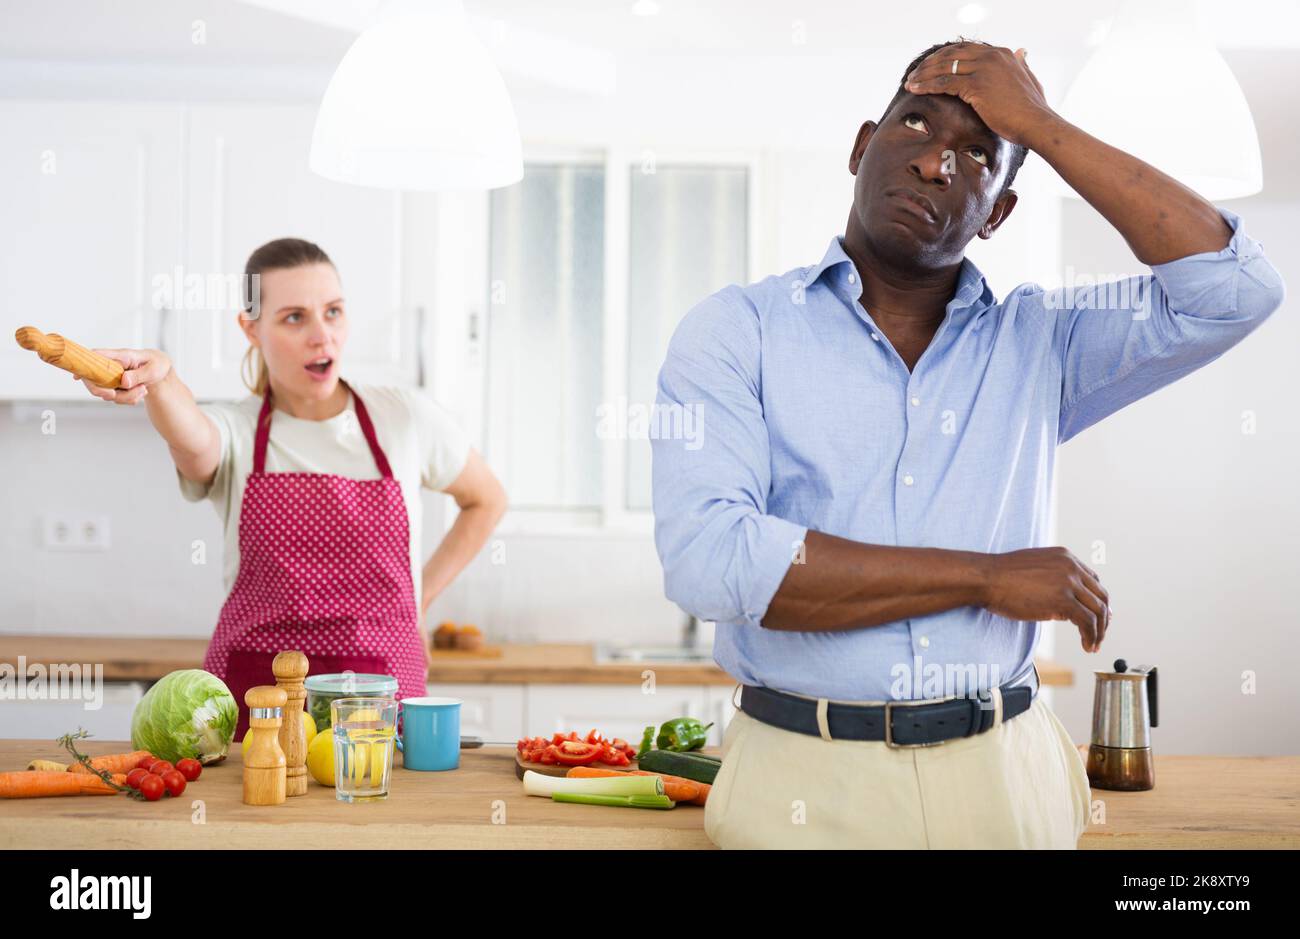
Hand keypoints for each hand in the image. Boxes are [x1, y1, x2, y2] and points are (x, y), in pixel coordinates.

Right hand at [78, 348, 171, 405]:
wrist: (161, 371)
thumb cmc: (157, 364)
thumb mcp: (153, 369)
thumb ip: (138, 375)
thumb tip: (123, 381)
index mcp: (120, 356)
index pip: (96, 356)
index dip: (83, 365)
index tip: (78, 377)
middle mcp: (112, 366)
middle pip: (94, 380)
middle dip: (104, 392)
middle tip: (116, 395)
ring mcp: (112, 377)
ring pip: (108, 393)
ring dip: (126, 397)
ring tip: (143, 390)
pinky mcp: (116, 387)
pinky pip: (117, 398)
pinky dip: (129, 400)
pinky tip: (140, 392)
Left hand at [904, 43, 1055, 149]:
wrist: (1036, 123)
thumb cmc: (1032, 109)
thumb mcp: (1029, 79)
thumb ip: (1022, 64)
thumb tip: (1021, 51)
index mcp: (1001, 53)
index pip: (965, 49)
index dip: (945, 57)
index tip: (931, 66)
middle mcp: (991, 56)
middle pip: (951, 54)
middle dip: (930, 64)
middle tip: (915, 73)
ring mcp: (984, 69)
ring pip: (944, 67)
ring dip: (923, 74)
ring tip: (910, 82)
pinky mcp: (976, 85)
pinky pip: (944, 83)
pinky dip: (926, 85)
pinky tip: (915, 89)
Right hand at [982, 546, 1110, 652]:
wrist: (987, 578)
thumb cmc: (1001, 577)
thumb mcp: (1034, 569)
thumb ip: (1053, 578)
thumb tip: (1063, 601)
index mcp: (1065, 557)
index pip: (1094, 581)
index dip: (1098, 601)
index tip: (1098, 617)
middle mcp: (1071, 567)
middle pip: (1101, 596)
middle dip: (1103, 619)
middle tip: (1099, 635)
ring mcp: (1069, 583)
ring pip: (1098, 611)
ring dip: (1099, 632)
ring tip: (1093, 645)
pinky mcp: (1063, 601)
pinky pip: (1087, 622)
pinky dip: (1091, 637)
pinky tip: (1086, 645)